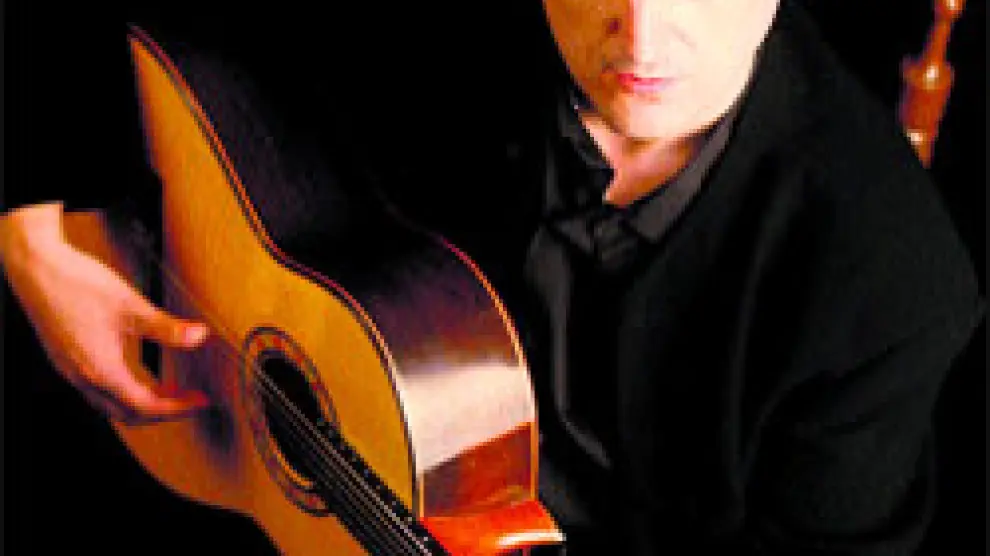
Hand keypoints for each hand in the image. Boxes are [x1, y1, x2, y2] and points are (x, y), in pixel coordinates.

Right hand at [2, 203, 210, 423]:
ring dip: (142, 401)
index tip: (201, 402)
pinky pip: (99, 389)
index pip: (145, 406)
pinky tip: (140, 370)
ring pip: (111, 403)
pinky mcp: (67, 360)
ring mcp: (71, 371)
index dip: (177, 409)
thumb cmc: (79, 284)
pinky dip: (124, 389)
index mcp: (101, 371)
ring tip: (171, 388)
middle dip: (162, 411)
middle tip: (190, 400)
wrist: (37, 269)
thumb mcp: (132, 306)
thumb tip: (200, 337)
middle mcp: (83, 378)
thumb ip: (167, 328)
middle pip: (128, 413)